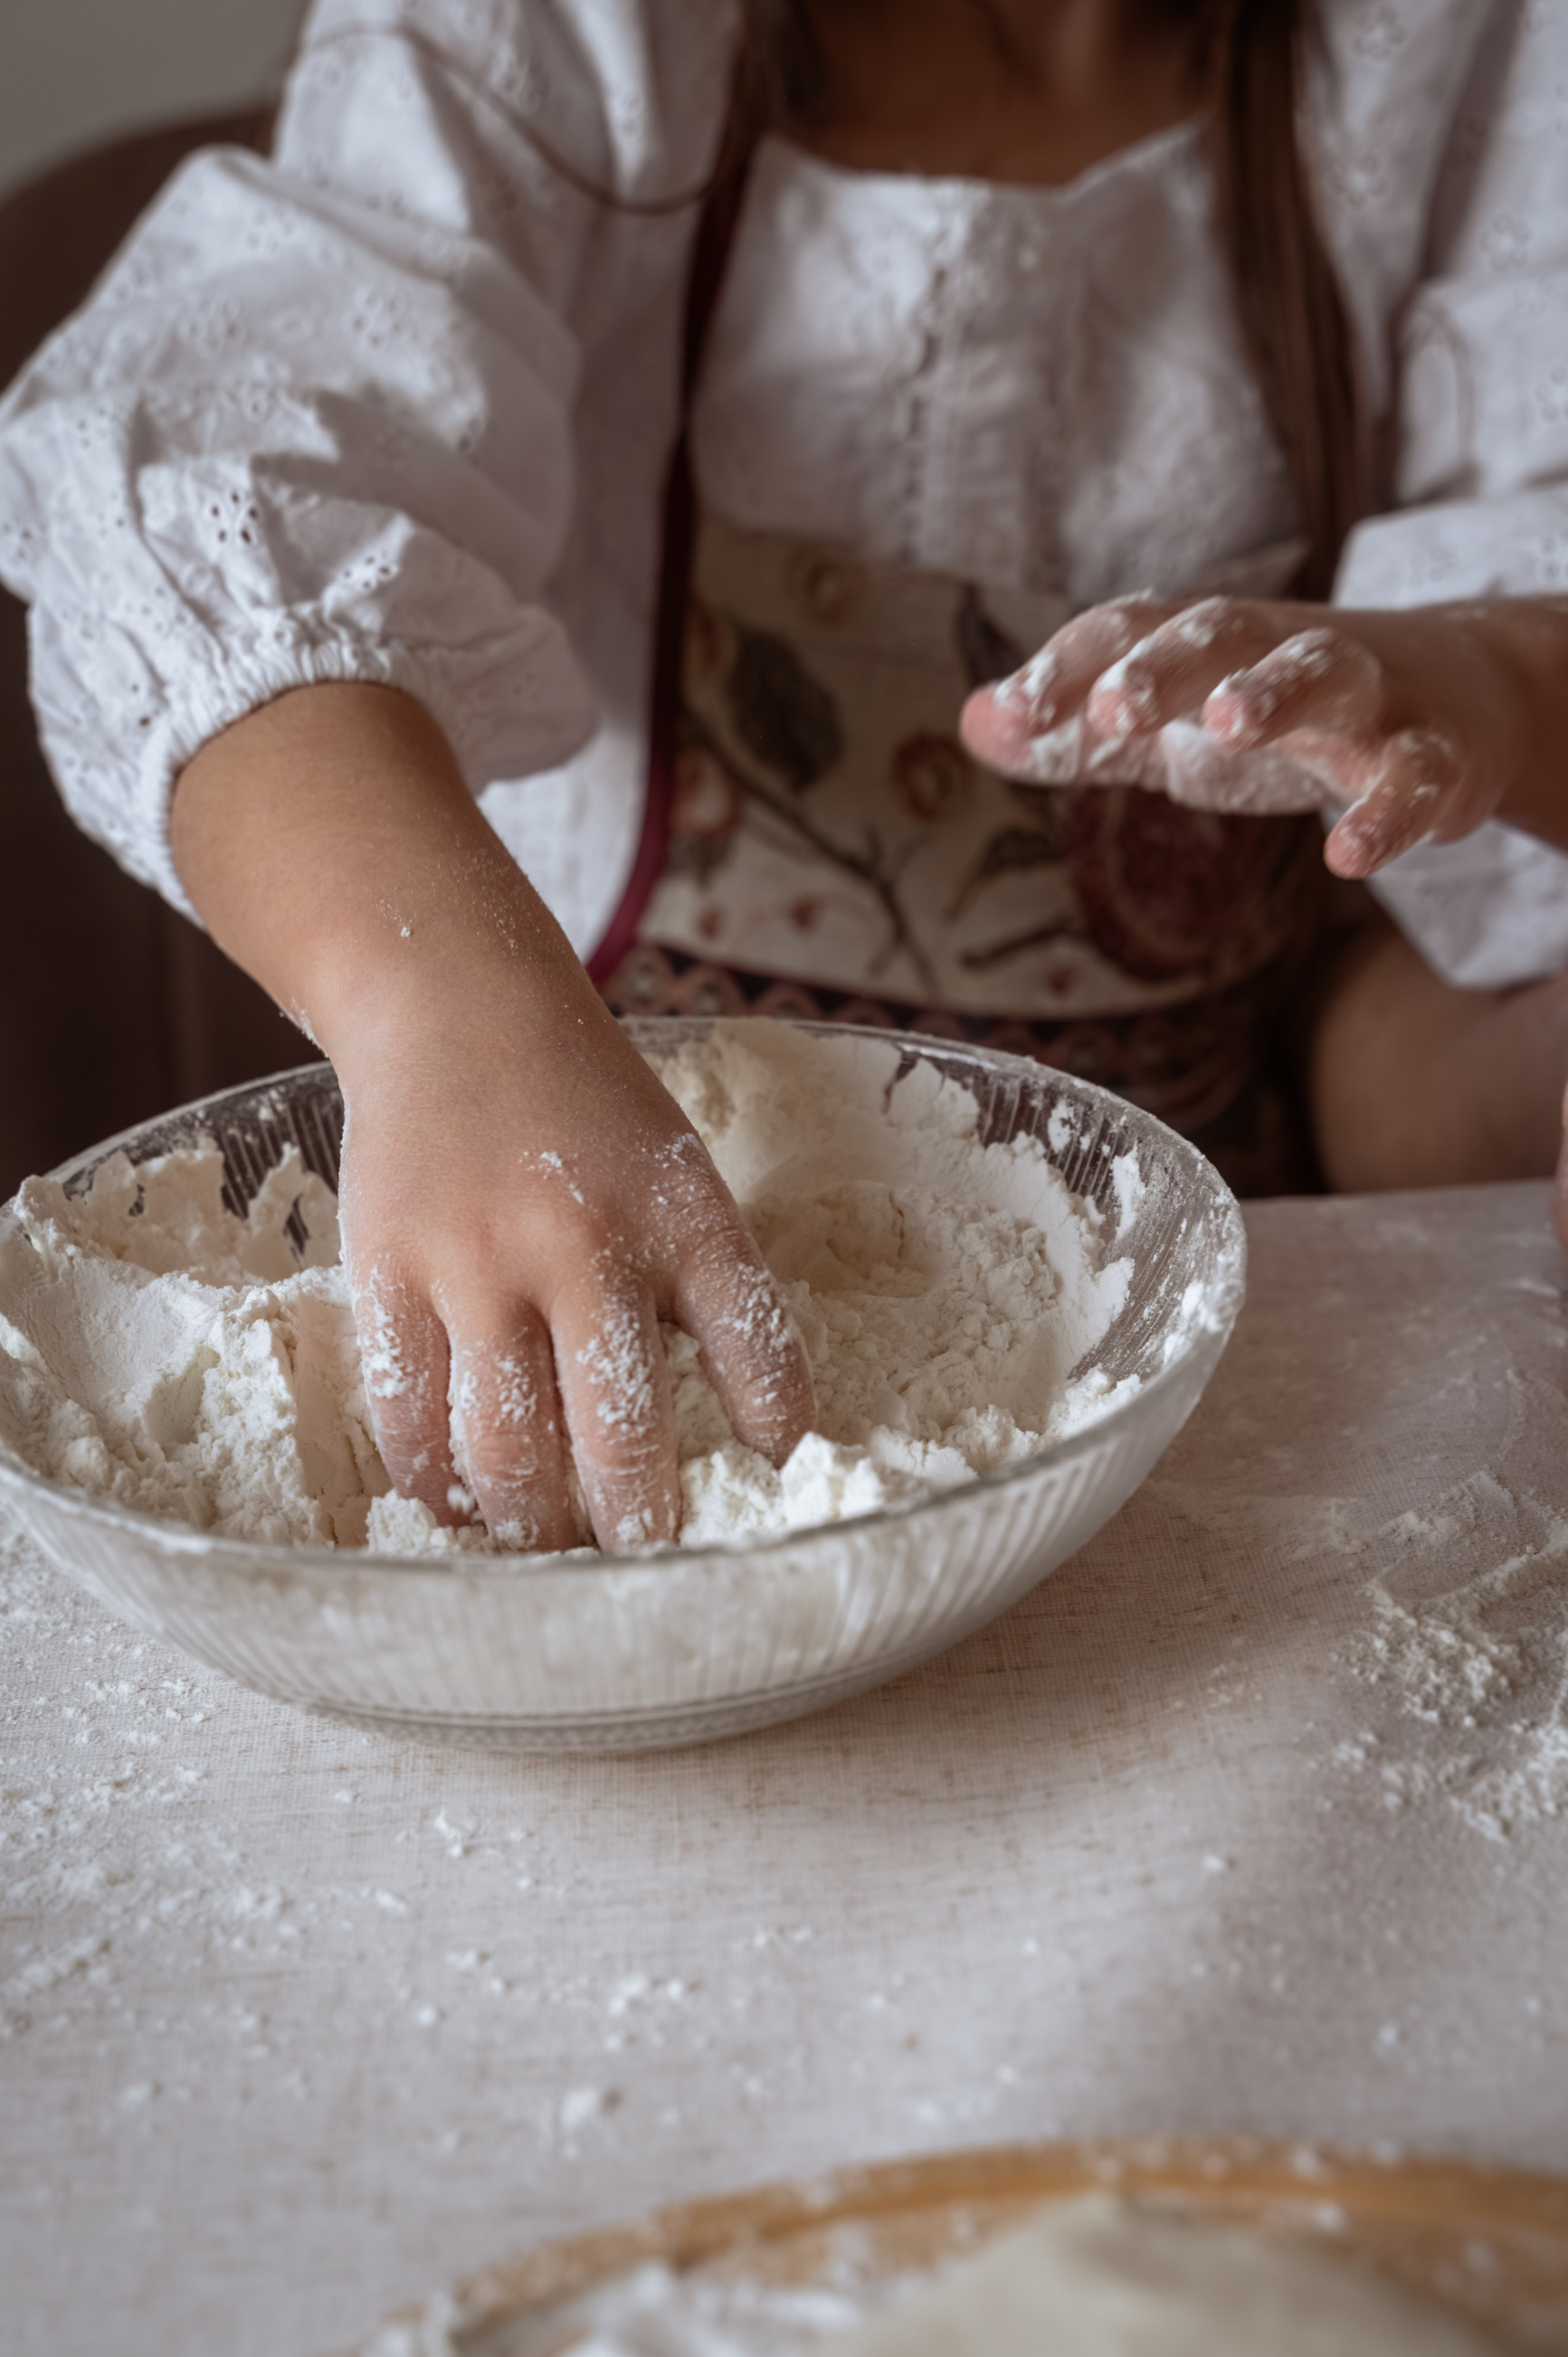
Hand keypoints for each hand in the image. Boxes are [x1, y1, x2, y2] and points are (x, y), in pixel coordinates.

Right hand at [174, 682, 814, 1552]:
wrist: (458, 1006)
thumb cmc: (587, 1108)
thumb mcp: (678, 1177)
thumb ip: (705, 1291)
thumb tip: (750, 1436)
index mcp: (684, 1220)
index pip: (760, 1357)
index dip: (777, 1441)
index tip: (774, 1493)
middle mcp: (586, 1248)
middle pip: (619, 1440)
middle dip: (639, 1533)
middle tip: (645, 1572)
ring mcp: (477, 1264)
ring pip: (504, 1452)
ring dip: (534, 1528)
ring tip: (550, 1550)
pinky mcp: (388, 1274)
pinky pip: (408, 1418)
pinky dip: (438, 1484)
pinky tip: (463, 1501)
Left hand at [959, 593, 1539, 879]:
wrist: (1450, 699)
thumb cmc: (1280, 715)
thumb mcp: (1172, 723)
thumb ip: (1077, 736)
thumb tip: (971, 721)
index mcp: (1208, 644)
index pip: (1130, 631)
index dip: (1072, 665)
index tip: (1019, 711)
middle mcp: (1282, 650)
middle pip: (1222, 633)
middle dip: (1166, 664)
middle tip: (1114, 708)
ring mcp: (1365, 698)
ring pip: (1325, 673)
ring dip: (1274, 692)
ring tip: (1229, 723)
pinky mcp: (1429, 756)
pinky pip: (1414, 778)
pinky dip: (1387, 814)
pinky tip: (1350, 856)